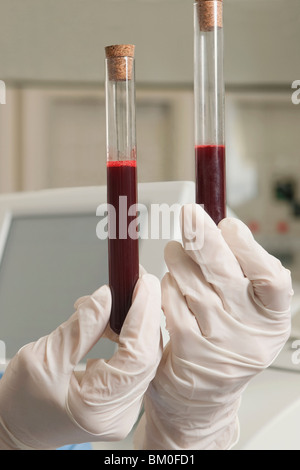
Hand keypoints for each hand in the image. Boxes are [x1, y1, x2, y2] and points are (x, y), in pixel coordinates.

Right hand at [0, 273, 161, 449]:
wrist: (17, 427)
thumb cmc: (21, 403)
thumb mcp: (43, 358)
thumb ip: (80, 327)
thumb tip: (107, 296)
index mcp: (97, 407)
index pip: (137, 356)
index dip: (144, 316)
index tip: (143, 285)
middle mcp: (118, 413)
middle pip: (147, 356)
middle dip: (146, 314)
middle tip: (139, 282)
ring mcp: (123, 409)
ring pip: (145, 357)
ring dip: (138, 323)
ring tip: (121, 298)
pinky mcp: (122, 399)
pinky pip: (136, 362)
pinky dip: (130, 336)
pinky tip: (117, 320)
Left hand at [134, 204, 292, 449]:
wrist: (201, 398)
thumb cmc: (222, 343)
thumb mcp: (244, 312)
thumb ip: (239, 275)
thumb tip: (219, 230)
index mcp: (271, 318)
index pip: (270, 278)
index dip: (248, 247)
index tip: (228, 226)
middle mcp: (250, 334)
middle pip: (226, 276)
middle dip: (203, 238)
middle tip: (189, 214)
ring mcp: (220, 345)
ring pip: (193, 286)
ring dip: (179, 261)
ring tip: (174, 252)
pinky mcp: (189, 351)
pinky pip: (172, 305)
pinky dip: (165, 288)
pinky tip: (165, 284)